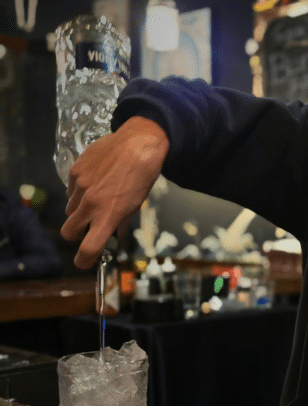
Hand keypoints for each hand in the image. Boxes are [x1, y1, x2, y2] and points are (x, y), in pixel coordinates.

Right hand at [61, 116, 168, 268]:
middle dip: (76, 235)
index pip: (88, 248)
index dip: (84, 260)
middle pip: (68, 232)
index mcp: (108, 216)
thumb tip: (110, 234)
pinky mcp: (74, 172)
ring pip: (68, 210)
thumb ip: (119, 221)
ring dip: (78, 211)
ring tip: (96, 198)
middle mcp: (90, 204)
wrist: (138, 144)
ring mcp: (79, 187)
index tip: (84, 261)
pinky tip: (94, 181)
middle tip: (87, 228)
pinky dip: (78, 192)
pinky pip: (70, 191)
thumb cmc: (142, 177)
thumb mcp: (136, 204)